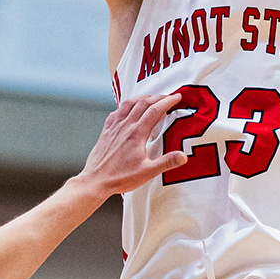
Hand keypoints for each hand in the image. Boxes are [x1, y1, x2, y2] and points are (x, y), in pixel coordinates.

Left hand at [76, 91, 190, 197]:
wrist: (96, 181)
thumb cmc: (120, 178)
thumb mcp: (147, 172)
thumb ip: (166, 162)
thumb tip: (183, 156)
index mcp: (136, 134)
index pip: (155, 110)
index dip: (167, 101)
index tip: (177, 97)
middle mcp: (125, 127)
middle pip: (143, 103)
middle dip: (158, 97)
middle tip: (168, 97)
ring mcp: (114, 128)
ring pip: (128, 104)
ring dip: (141, 98)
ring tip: (150, 98)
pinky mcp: (106, 132)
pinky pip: (116, 112)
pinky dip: (125, 107)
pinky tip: (127, 110)